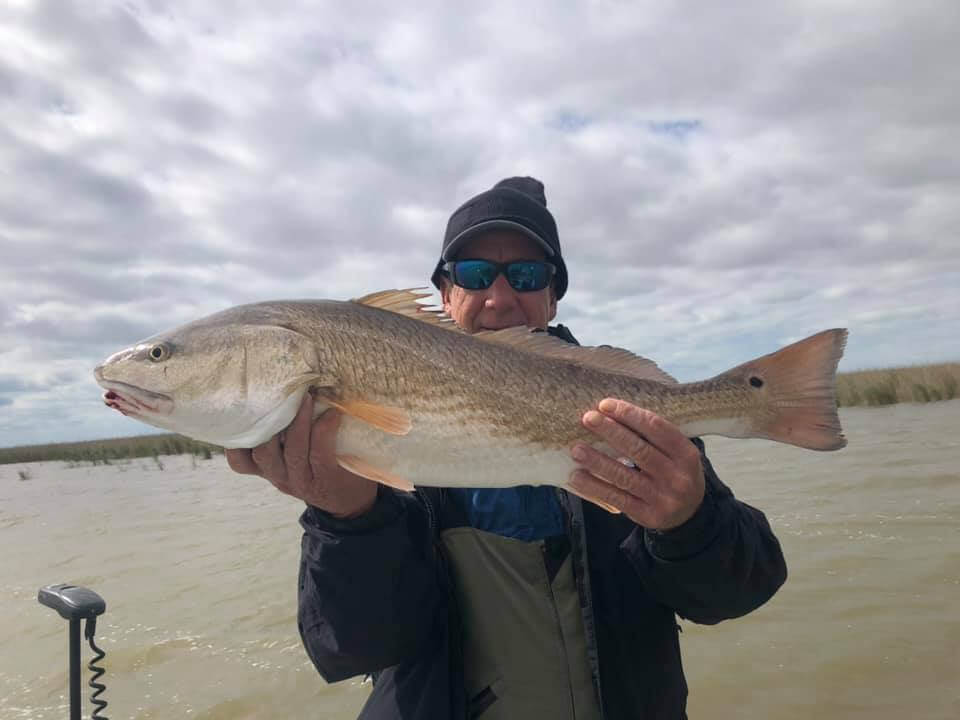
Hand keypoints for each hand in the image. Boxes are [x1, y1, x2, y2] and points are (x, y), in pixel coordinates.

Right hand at [225, 394, 377, 517]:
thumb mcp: (292, 454)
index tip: (241, 409)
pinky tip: (333, 414)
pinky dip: (324, 430)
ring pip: (292, 451)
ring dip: (298, 421)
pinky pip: (320, 453)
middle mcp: (280, 477)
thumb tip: (280, 386)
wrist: (349, 499)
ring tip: (307, 397)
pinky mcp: (327, 479)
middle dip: (270, 421)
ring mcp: (302, 480)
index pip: (239, 461)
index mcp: (268, 469)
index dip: (234, 439)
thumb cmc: (319, 464)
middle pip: (263, 452)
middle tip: (279, 393)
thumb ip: (281, 433)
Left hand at [569, 398, 704, 529]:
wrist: (690, 514)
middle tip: (588, 418)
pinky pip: (616, 498)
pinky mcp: (647, 515)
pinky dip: (595, 486)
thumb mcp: (677, 453)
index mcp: (686, 454)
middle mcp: (677, 476)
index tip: (605, 405)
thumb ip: (654, 436)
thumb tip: (612, 413)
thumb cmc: (675, 473)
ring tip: (577, 449)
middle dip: (611, 432)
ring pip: (624, 476)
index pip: (657, 428)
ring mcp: (662, 498)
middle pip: (639, 450)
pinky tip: (577, 476)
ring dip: (597, 461)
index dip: (630, 415)